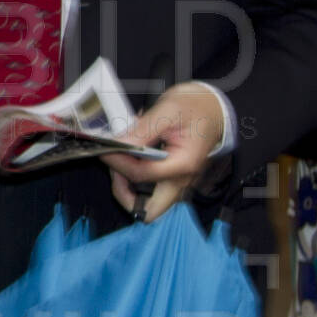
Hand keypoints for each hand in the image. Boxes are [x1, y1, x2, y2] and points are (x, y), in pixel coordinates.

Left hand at [102, 82, 225, 221]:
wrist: (213, 107)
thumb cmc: (196, 108)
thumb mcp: (168, 111)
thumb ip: (142, 130)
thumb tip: (117, 144)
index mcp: (183, 165)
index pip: (141, 175)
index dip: (117, 163)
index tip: (104, 149)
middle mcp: (182, 180)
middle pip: (149, 209)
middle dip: (124, 193)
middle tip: (113, 167)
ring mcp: (177, 181)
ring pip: (147, 201)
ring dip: (127, 184)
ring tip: (120, 156)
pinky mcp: (171, 177)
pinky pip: (149, 187)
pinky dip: (134, 174)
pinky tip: (130, 155)